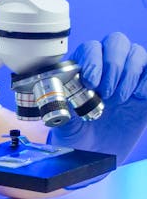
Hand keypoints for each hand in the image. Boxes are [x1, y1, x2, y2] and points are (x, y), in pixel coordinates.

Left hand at [49, 32, 146, 165]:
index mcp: (83, 71)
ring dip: (131, 73)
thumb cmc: (77, 138)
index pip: (91, 48)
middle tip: (108, 93)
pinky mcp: (146, 90)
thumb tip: (60, 102)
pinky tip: (139, 97)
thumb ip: (63, 114)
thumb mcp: (65, 129)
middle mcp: (106, 69)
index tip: (91, 82)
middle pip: (116, 41)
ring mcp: (128, 77)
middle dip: (113, 64)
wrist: (98, 157)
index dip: (93, 60)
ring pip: (136, 52)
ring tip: (122, 98)